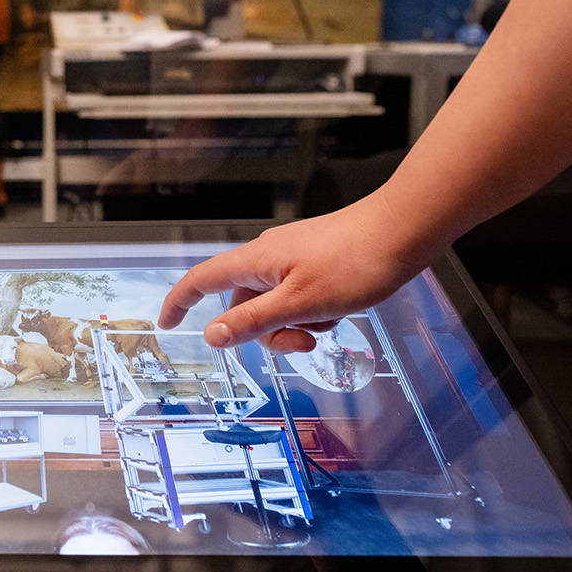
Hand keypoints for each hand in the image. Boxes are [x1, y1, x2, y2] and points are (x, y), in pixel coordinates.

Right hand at [157, 192, 439, 352]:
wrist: (404, 229)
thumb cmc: (355, 262)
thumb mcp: (300, 304)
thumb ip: (254, 322)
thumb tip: (211, 335)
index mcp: (255, 262)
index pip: (200, 281)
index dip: (179, 302)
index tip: (167, 324)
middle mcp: (268, 256)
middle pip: (244, 303)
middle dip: (266, 331)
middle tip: (303, 341)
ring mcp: (292, 257)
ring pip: (274, 302)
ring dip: (294, 322)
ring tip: (328, 320)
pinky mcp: (315, 260)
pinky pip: (298, 294)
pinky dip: (311, 310)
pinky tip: (339, 307)